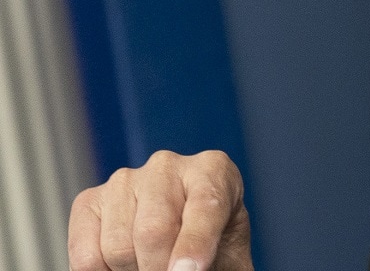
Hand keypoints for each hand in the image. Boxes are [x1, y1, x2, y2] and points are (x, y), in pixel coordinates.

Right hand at [69, 150, 252, 270]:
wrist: (185, 246)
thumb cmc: (213, 249)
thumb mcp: (226, 256)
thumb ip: (208, 260)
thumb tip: (181, 268)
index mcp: (214, 170)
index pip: (205, 205)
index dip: (195, 244)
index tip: (188, 270)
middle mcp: (167, 166)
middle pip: (154, 231)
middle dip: (159, 268)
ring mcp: (125, 180)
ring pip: (119, 247)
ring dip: (133, 270)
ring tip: (150, 265)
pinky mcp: (89, 201)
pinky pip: (86, 254)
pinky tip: (122, 267)